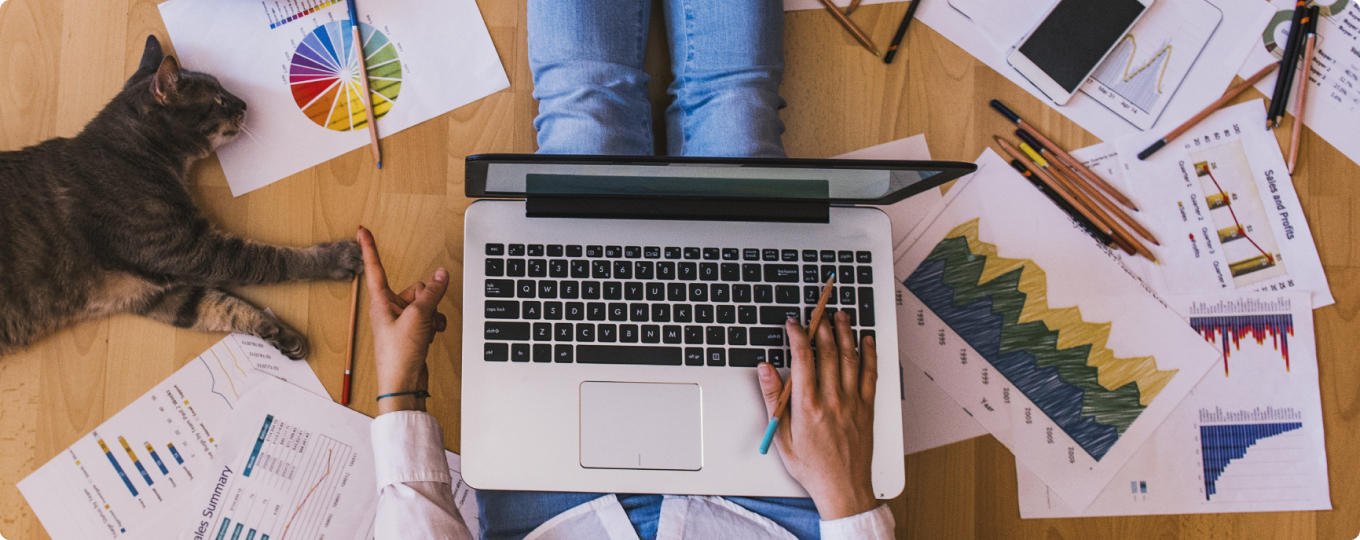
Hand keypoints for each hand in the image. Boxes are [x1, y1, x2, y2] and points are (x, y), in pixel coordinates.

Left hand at [357, 226, 448, 414]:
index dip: (369, 248)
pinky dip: (434, 323)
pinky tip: (433, 334)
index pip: (375, 268)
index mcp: (381, 302)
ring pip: (425, 303)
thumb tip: (441, 275)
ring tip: (429, 328)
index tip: (361, 230)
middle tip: (425, 313)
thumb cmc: (398, 355)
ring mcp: (402, 321)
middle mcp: (389, 309)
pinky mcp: (413, 332)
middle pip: (414, 288)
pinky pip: (429, 317)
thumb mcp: (418, 317)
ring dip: (433, 313)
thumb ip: (432, 293)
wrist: (403, 384)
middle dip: (427, 298)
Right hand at [758, 312, 877, 520]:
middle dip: (822, 327)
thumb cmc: (811, 466)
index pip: (802, 359)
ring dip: (845, 333)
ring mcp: (853, 402)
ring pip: (850, 358)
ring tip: (841, 316)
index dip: (797, 335)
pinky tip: (867, 341)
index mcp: (808, 406)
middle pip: (828, 352)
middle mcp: (832, 400)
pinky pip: (870, 374)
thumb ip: (773, 398)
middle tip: (818, 312)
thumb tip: (766, 370)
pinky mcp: (867, 408)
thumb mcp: (782, 435)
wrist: (843, 488)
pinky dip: (870, 354)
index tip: (793, 324)